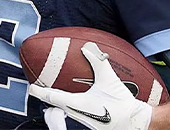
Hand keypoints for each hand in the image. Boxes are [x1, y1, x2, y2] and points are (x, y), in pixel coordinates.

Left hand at [29, 42, 152, 129]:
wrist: (137, 123)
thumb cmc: (122, 103)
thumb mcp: (109, 80)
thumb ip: (98, 62)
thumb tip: (87, 47)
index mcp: (77, 104)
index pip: (52, 97)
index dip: (40, 91)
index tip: (32, 87)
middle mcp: (77, 114)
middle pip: (55, 108)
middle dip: (47, 101)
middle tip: (42, 91)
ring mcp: (83, 122)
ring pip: (65, 113)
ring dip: (58, 106)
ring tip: (56, 96)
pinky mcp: (91, 124)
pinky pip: (75, 116)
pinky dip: (71, 109)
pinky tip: (78, 103)